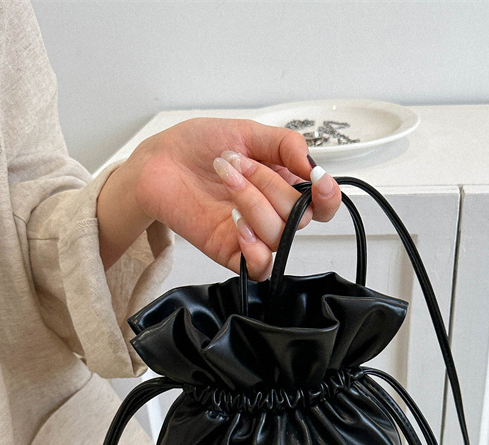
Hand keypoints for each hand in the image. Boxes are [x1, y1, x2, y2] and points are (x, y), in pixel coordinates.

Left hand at [96, 118, 341, 279]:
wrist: (159, 162)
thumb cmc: (199, 146)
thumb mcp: (247, 132)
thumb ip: (285, 145)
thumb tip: (313, 165)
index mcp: (285, 184)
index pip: (324, 204)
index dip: (328, 197)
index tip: (317, 181)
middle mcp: (273, 212)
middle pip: (300, 216)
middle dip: (269, 185)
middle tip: (237, 164)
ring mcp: (253, 235)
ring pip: (279, 236)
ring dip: (253, 203)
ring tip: (226, 179)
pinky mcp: (231, 253)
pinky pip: (260, 268)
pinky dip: (256, 249)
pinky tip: (236, 224)